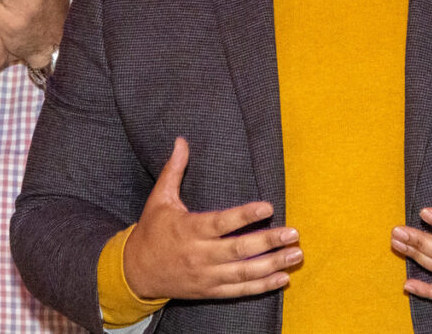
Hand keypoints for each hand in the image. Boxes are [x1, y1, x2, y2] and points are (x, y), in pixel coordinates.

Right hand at [123, 138, 301, 299]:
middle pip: (238, 250)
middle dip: (268, 241)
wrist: (136, 271)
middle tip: (293, 233)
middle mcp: (199, 255)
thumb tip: (181, 140)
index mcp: (189, 229)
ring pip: (244, 273)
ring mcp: (206, 276)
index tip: (268, 206)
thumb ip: (174, 170)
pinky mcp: (210, 291)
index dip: (244, 215)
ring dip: (272, 265)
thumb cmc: (152, 230)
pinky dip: (262, 286)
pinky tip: (282, 277)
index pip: (221, 223)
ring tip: (296, 254)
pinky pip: (239, 291)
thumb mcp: (160, 198)